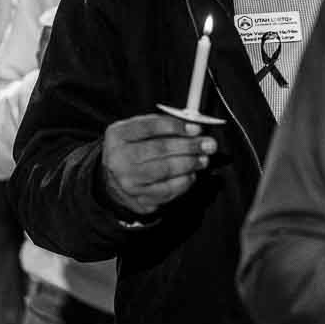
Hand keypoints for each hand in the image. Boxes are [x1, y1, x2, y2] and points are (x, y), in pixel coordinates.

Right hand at [100, 114, 216, 217]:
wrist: (115, 179)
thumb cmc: (133, 150)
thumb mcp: (138, 132)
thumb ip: (162, 126)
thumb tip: (193, 128)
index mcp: (117, 136)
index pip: (149, 127)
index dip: (175, 126)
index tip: (196, 128)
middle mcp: (118, 158)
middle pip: (159, 149)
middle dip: (189, 146)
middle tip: (208, 144)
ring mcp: (128, 180)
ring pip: (165, 170)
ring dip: (190, 164)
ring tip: (203, 159)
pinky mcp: (139, 197)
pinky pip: (168, 190)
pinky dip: (184, 181)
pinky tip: (191, 174)